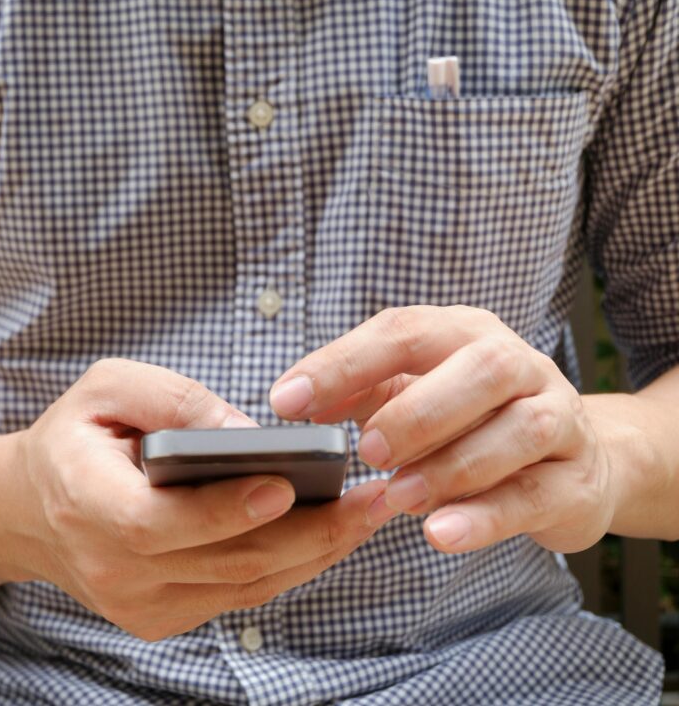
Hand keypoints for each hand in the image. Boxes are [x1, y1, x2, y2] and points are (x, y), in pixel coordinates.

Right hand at [8, 358, 395, 640]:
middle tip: (369, 499)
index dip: (220, 511)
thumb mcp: (105, 388)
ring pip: (242, 586)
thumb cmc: (74, 438)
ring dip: (312, 553)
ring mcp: (136, 604)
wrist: (32, 510)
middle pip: (219, 563)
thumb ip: (172, 400)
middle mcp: (110, 568)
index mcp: (83, 502)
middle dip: (305, 535)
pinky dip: (287, 566)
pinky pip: (237, 596)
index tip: (284, 486)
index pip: (155, 523)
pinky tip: (327, 534)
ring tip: (367, 513)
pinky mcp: (160, 618)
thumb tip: (247, 433)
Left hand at [269, 306, 612, 553]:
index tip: (286, 401)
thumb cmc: (470, 421)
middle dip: (417, 411)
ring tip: (398, 496)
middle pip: (481, 370)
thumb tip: (295, 402)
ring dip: (452, 465)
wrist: (573, 462)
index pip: (404, 332)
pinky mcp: (577, 481)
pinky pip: (537, 495)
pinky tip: (440, 532)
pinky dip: (485, 516)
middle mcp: (519, 365)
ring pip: (520, 431)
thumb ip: (358, 393)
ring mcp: (560, 419)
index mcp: (465, 333)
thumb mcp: (410, 395)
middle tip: (367, 452)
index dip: (342, 364)